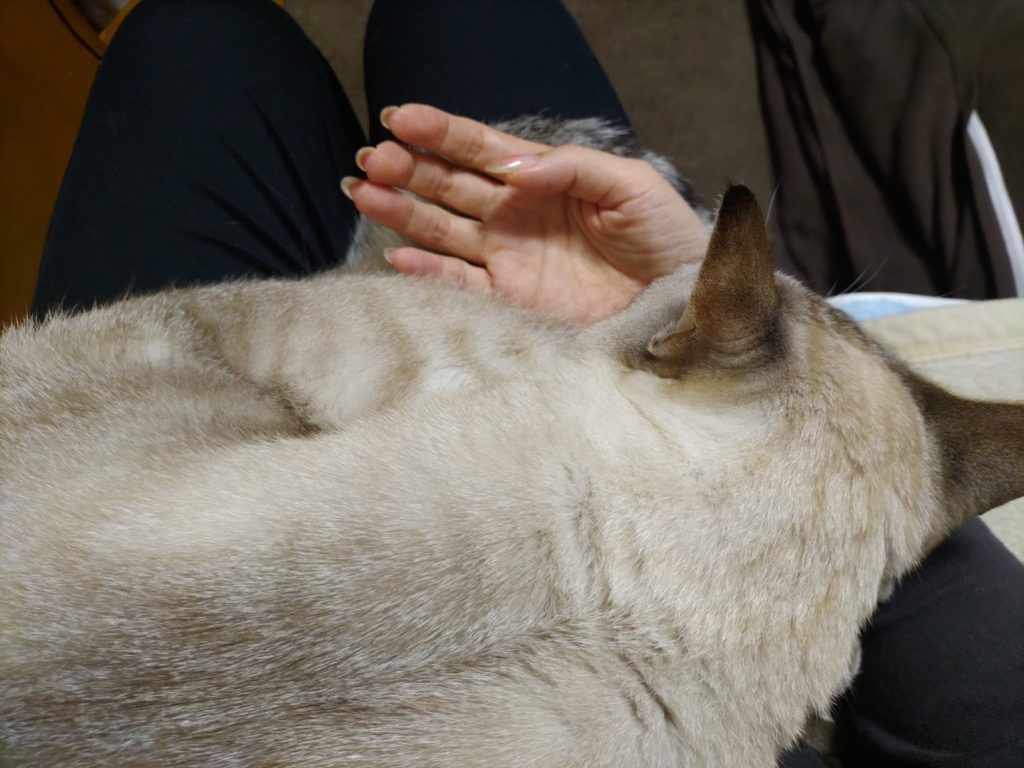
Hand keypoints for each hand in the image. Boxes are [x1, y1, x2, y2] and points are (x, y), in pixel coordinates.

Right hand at [343, 104, 708, 322]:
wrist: (684, 298)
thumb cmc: (665, 234)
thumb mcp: (629, 185)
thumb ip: (572, 167)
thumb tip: (514, 169)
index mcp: (543, 177)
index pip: (481, 149)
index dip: (440, 132)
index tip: (399, 117)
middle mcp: (516, 214)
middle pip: (451, 186)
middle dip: (409, 168)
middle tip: (373, 158)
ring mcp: (510, 257)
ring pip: (443, 229)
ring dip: (402, 211)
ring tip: (362, 191)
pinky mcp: (512, 299)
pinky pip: (460, 283)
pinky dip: (427, 270)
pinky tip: (397, 254)